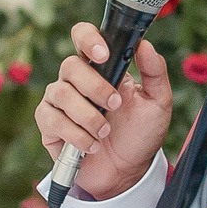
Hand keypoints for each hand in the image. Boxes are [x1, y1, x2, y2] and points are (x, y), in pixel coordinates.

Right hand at [37, 22, 172, 202]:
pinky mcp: (48, 124)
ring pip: (61, 93)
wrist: (127, 172)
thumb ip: (155, 73)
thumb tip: (145, 45)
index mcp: (100, 67)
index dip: (88, 39)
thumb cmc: (139, 134)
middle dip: (95, 87)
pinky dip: (76, 135)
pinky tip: (92, 146)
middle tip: (115, 106)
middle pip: (71, 66)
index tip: (103, 55)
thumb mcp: (158, 103)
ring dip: (88, 116)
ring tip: (105, 132)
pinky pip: (52, 120)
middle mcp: (75, 79)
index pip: (83, 36)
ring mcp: (59, 100)